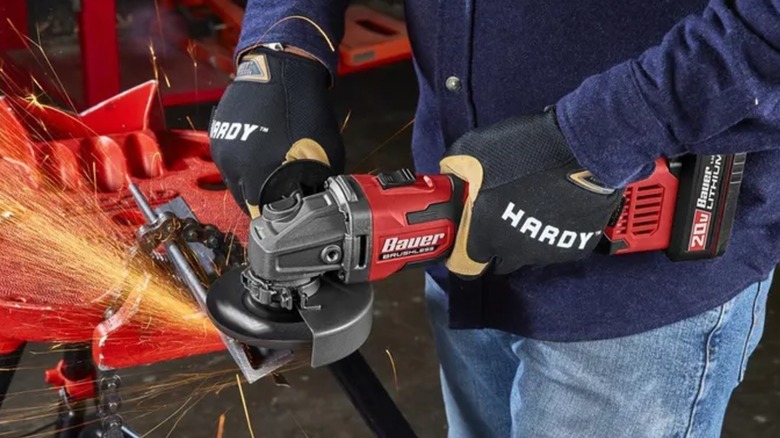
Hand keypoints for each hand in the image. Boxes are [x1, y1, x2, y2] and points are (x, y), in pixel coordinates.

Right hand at [210, 48, 344, 216]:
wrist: (284, 70)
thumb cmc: (307, 112)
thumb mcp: (325, 155)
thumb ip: (316, 185)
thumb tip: (312, 205)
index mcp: (259, 173)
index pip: (260, 214)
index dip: (274, 218)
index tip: (284, 217)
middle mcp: (234, 165)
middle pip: (245, 201)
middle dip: (263, 202)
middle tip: (281, 196)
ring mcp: (222, 150)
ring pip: (235, 183)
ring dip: (251, 183)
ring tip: (271, 171)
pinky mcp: (216, 137)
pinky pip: (228, 163)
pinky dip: (243, 164)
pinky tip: (259, 152)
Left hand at [440, 108, 622, 275]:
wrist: (581, 150)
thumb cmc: (524, 151)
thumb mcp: (470, 151)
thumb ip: (456, 172)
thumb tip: (453, 178)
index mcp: (485, 236)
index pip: (465, 266)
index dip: (464, 251)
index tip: (468, 236)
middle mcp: (514, 252)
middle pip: (499, 261)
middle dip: (496, 243)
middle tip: (500, 215)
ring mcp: (546, 252)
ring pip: (529, 252)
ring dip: (526, 234)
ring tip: (531, 203)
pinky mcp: (575, 246)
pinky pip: (557, 243)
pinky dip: (555, 229)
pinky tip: (556, 206)